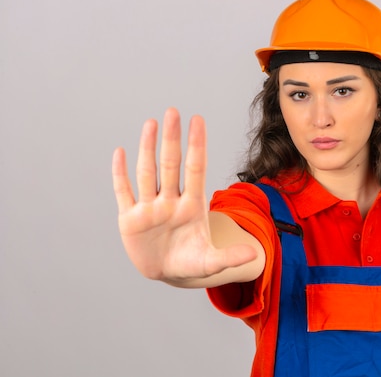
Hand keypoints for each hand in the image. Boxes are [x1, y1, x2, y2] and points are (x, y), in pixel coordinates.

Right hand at [112, 108, 257, 284]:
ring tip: (151, 123)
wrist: (167, 272)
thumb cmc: (191, 262)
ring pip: (147, 173)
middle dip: (171, 139)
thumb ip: (230, 258)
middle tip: (173, 111)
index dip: (197, 145)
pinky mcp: (130, 219)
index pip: (196, 169)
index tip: (198, 120)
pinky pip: (124, 192)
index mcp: (192, 206)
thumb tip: (255, 256)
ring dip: (148, 148)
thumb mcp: (211, 263)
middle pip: (171, 164)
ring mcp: (150, 208)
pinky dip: (120, 174)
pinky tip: (120, 153)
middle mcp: (171, 201)